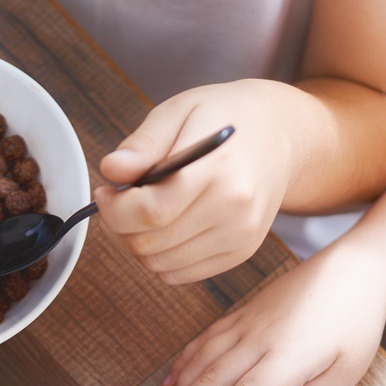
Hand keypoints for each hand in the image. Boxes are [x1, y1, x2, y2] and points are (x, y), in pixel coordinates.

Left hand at [96, 78, 304, 283]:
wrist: (279, 135)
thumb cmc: (225, 117)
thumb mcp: (179, 111)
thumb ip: (143, 143)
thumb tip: (111, 169)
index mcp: (218, 167)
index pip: (151, 211)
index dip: (114, 209)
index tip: (106, 193)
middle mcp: (234, 208)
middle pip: (151, 243)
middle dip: (120, 227)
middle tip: (118, 202)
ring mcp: (240, 235)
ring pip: (161, 265)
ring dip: (138, 244)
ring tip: (143, 213)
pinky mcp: (241, 252)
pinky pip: (180, 274)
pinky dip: (161, 257)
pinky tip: (165, 227)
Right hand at [164, 249, 385, 385]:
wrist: (355, 268)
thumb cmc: (356, 323)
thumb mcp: (343, 374)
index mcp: (285, 359)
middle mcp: (256, 339)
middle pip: (211, 379)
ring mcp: (245, 322)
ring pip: (200, 358)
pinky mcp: (242, 312)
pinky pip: (204, 339)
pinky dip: (185, 361)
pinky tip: (173, 379)